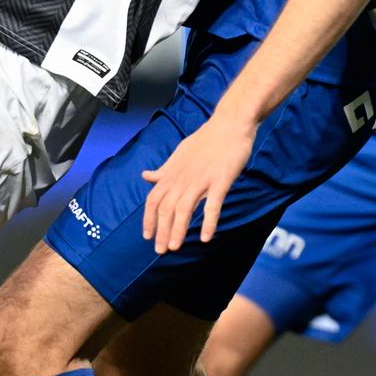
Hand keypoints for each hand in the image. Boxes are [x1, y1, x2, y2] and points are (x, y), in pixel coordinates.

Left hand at [140, 111, 257, 252]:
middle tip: (161, 250)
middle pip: (166, 207)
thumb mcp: (179, 154)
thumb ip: (164, 170)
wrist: (229, 124)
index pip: (154, 199)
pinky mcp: (220, 180)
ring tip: (175, 247)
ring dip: (178, 229)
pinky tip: (206, 238)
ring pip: (184, 208)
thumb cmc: (206, 140)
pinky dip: (208, 221)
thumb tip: (146, 177)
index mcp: (172, 173)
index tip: (148, 236)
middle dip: (161, 230)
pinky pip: (212, 204)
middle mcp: (182, 177)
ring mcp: (201, 179)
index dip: (149, 219)